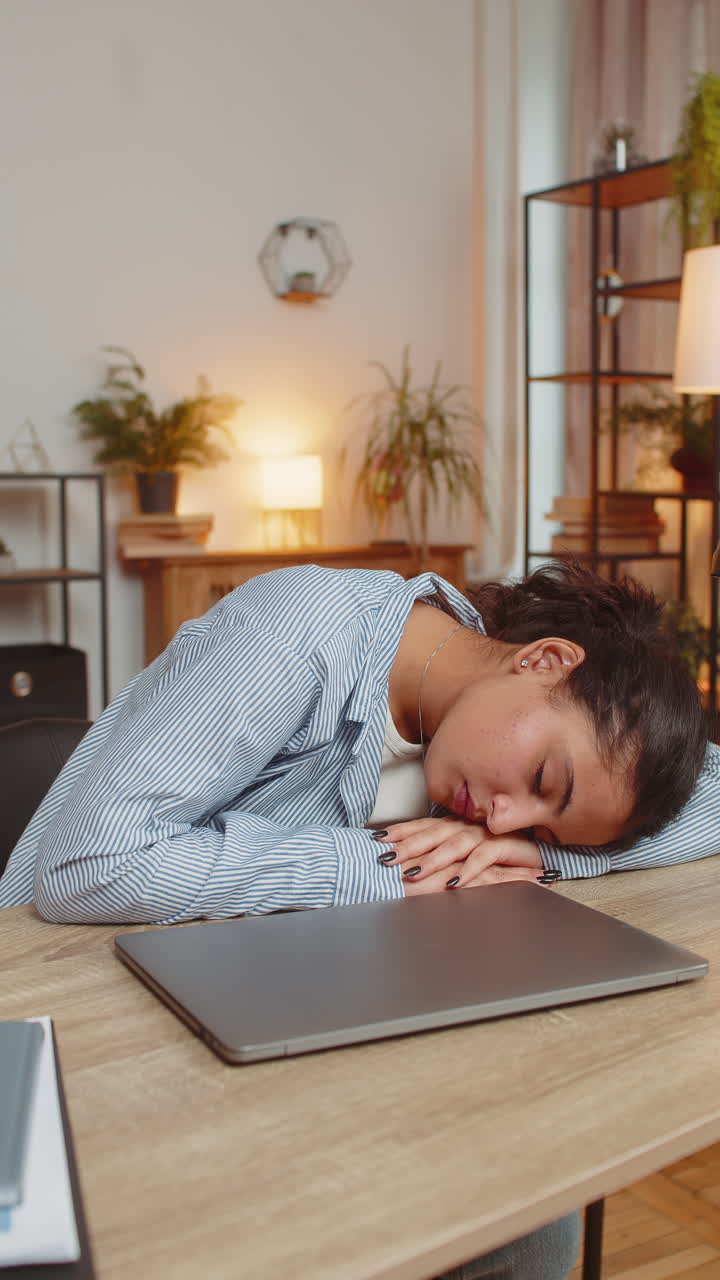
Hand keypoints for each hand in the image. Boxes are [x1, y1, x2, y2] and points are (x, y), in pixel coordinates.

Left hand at [374, 817, 543, 894]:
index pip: (423, 825)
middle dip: (408, 846)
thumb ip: (444, 853)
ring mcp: (486, 833)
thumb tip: (410, 862)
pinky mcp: (506, 845)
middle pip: (433, 833)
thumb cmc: (500, 851)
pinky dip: (469, 870)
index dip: (401, 831)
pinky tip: (455, 882)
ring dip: (434, 859)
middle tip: (387, 859)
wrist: (538, 851)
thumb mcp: (466, 852)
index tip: (378, 840)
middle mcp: (468, 825)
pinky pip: (484, 857)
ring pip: (455, 844)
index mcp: (456, 824)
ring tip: (415, 872)